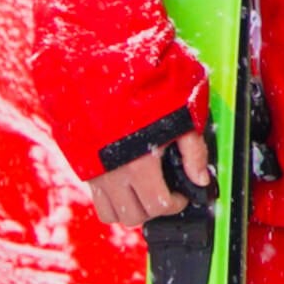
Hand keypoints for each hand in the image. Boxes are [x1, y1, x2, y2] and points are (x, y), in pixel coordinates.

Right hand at [86, 87, 214, 236]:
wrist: (98, 67)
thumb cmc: (142, 85)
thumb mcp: (181, 112)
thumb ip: (194, 150)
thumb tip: (201, 177)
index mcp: (139, 163)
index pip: (158, 205)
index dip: (176, 204)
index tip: (181, 194)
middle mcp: (114, 173)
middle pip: (134, 216)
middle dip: (154, 209)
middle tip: (165, 193)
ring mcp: (95, 171)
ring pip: (111, 213)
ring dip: (130, 208)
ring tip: (145, 191)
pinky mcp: (82, 165)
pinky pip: (96, 198)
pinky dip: (111, 199)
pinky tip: (125, 181)